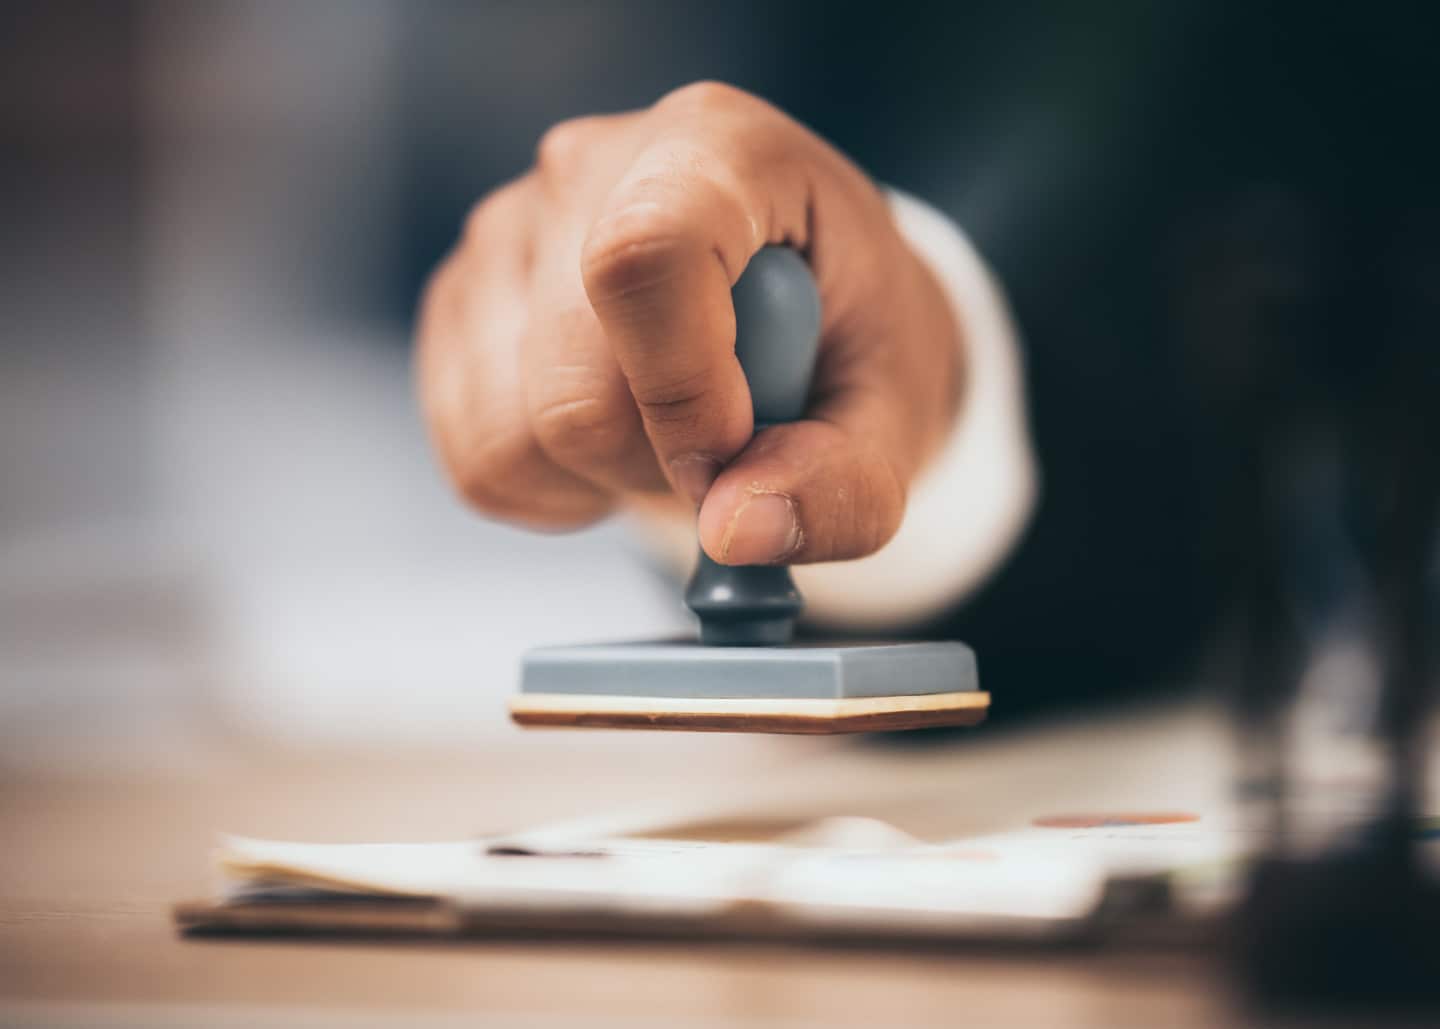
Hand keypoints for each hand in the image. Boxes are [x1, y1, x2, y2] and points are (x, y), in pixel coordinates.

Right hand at [416, 82, 963, 564]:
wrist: (799, 316)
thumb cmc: (850, 339)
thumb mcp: (897, 408)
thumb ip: (846, 479)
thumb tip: (734, 530)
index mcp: (717, 149)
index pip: (647, 256)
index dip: (685, 390)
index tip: (736, 454)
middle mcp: (586, 169)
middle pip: (572, 385)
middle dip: (658, 464)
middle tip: (728, 448)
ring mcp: (505, 233)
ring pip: (512, 435)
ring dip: (605, 480)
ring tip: (671, 432)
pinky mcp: (459, 302)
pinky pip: (477, 455)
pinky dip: (554, 487)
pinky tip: (613, 438)